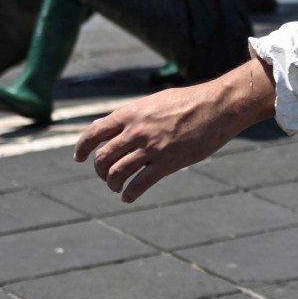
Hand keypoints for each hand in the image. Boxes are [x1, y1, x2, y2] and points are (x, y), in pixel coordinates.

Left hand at [75, 59, 275, 202]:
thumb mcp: (157, 101)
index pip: (95, 132)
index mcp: (131, 114)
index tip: (79, 158)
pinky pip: (140, 184)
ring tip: (117, 188)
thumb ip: (138, 115)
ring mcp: (151, 148)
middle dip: (100, 170)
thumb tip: (125, 126)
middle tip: (105, 176)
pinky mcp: (168, 163)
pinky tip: (128, 197)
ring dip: (113, 184)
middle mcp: (136, 131)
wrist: (218, 106)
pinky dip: (130, 193)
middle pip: (104, 157)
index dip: (82, 147)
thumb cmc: (192, 101)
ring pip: (117, 173)